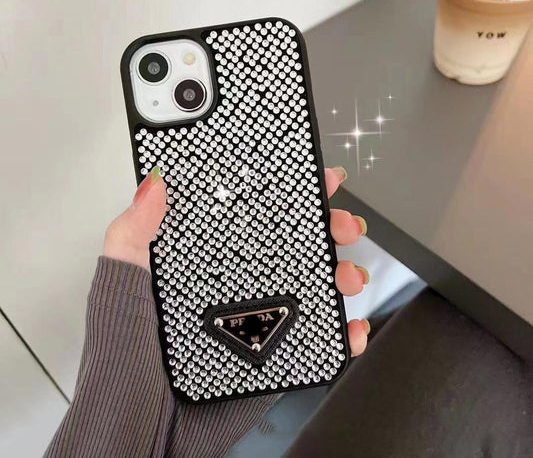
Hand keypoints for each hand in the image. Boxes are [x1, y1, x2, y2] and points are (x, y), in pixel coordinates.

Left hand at [104, 165, 369, 355]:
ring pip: (312, 288)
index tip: (313, 179)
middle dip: (328, 229)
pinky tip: (349, 326)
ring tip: (348, 276)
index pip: (253, 217)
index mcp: (207, 261)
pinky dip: (341, 332)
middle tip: (342, 225)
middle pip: (294, 248)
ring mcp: (258, 320)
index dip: (286, 195)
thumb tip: (152, 186)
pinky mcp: (272, 355)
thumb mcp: (122, 286)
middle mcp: (237, 286)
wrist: (140, 426)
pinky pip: (314, 340)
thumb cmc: (122, 357)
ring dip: (342, 274)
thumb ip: (132, 237)